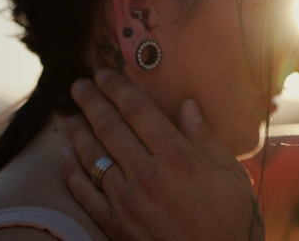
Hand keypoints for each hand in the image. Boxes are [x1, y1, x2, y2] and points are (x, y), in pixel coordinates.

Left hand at [60, 69, 263, 240]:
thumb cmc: (233, 218)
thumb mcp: (230, 172)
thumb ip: (204, 136)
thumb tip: (188, 104)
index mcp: (177, 156)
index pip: (138, 111)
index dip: (118, 89)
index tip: (103, 74)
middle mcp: (147, 174)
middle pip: (109, 128)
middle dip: (90, 102)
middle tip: (78, 86)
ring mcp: (127, 201)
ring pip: (92, 157)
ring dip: (77, 132)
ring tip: (68, 116)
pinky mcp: (115, 225)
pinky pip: (85, 194)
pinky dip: (71, 173)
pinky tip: (65, 158)